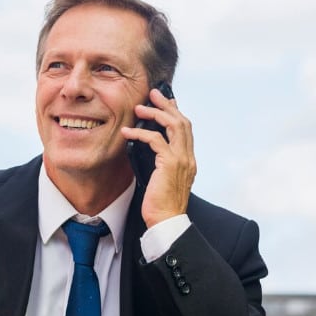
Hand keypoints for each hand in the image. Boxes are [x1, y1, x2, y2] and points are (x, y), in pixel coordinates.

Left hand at [121, 87, 195, 227]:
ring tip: (139, 108)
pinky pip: (155, 140)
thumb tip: (144, 149)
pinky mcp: (170, 164)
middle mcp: (188, 157)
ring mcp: (182, 160)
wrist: (166, 221)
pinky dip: (140, 133)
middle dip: (167, 105)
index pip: (186, 129)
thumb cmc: (160, 204)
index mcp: (188, 160)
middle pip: (182, 121)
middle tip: (153, 94)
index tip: (165, 102)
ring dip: (155, 114)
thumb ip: (159, 163)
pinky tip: (127, 131)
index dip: (176, 112)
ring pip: (173, 126)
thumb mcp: (161, 179)